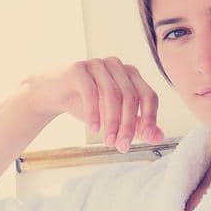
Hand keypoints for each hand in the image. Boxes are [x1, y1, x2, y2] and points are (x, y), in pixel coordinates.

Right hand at [19, 58, 163, 152]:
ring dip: (111, 122)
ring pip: (113, 95)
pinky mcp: (78, 68)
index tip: (147, 138)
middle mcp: (117, 66)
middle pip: (131, 97)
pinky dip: (93, 113)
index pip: (149, 96)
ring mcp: (98, 64)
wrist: (51, 94)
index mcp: (131, 75)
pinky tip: (93, 129)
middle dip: (128, 125)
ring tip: (108, 141)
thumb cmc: (85, 104)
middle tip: (122, 147)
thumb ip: (136, 125)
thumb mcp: (113, 117)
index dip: (150, 117)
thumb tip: (158, 137)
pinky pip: (91, 91)